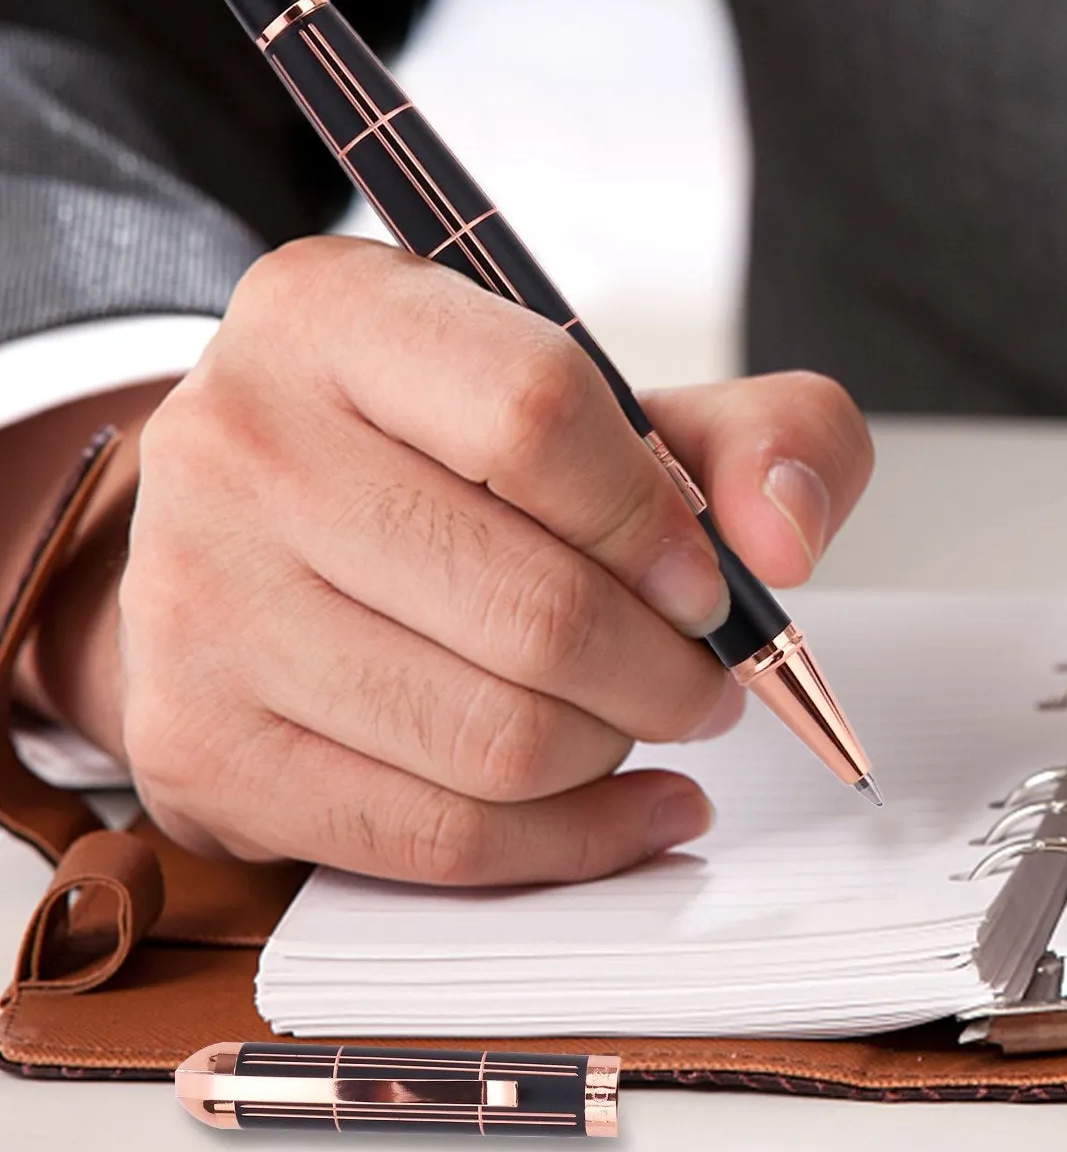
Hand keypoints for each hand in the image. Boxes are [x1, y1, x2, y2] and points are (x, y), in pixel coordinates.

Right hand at [30, 236, 873, 883]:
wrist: (264, 529)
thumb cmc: (449, 458)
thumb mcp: (611, 396)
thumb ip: (757, 431)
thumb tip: (782, 535)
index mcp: (334, 311)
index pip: (534, 412)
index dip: (655, 520)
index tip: (704, 577)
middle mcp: (239, 443)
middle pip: (529, 606)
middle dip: (667, 669)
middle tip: (704, 676)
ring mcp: (200, 603)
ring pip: (494, 739)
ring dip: (619, 748)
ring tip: (645, 717)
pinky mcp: (200, 747)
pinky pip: (435, 838)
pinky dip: (570, 841)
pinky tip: (627, 804)